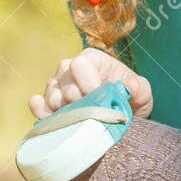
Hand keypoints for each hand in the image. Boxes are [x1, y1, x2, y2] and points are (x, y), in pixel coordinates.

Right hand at [28, 48, 153, 119]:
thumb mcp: (142, 92)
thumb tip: (131, 87)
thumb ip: (139, 87)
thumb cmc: (130, 98)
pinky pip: (38, 105)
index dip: (88, 84)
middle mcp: (69, 68)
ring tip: (79, 120)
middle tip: (92, 115)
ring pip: (51, 95)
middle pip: (64, 82)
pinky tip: (52, 120)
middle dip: (78, 101)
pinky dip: (42, 114)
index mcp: (92, 59)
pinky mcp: (48, 104)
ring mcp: (56, 85)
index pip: (80, 65)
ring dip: (64, 111)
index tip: (99, 100)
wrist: (121, 115)